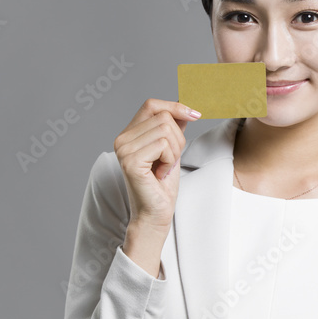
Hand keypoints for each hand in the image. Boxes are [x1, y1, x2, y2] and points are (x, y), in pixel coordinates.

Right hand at [113, 98, 200, 231]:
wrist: (155, 213)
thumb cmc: (162, 185)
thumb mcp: (171, 150)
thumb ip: (173, 128)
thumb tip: (184, 108)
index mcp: (128, 134)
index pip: (152, 105)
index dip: (175, 106)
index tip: (195, 115)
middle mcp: (122, 139)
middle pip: (164, 118)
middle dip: (178, 140)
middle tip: (170, 161)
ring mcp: (124, 149)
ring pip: (166, 130)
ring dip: (175, 152)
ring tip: (165, 168)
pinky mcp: (131, 161)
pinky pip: (163, 145)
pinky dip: (170, 160)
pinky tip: (161, 174)